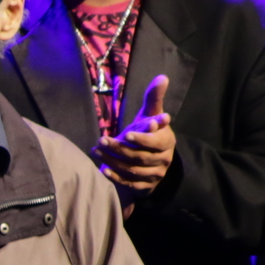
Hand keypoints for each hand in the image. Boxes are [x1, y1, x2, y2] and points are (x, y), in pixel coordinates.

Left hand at [92, 75, 175, 211]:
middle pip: (139, 157)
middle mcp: (164, 160)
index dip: (142, 138)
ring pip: (133, 170)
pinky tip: (103, 170)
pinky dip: (116, 178)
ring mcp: (155, 175)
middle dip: (119, 148)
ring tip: (97, 151)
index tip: (126, 133)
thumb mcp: (150, 114)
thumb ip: (154, 98)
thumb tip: (162, 77)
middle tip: (101, 140)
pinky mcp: (146, 187)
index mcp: (167, 141)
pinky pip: (131, 184)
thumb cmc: (149, 131)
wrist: (151, 158)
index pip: (156, 142)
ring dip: (113, 162)